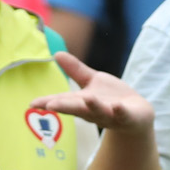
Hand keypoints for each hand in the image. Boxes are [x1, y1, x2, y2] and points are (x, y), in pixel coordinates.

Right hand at [32, 51, 152, 133]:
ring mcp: (109, 115)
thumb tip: (56, 53)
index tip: (32, 104)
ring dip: (92, 106)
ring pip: (99, 111)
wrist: (137, 114)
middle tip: (50, 105)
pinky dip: (119, 111)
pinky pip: (123, 115)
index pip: (62, 101)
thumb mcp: (92, 81)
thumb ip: (75, 70)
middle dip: (65, 106)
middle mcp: (92, 111)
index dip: (47, 102)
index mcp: (81, 102)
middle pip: (77, 108)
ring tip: (87, 99)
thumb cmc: (110, 98)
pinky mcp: (127, 116)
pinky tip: (117, 106)